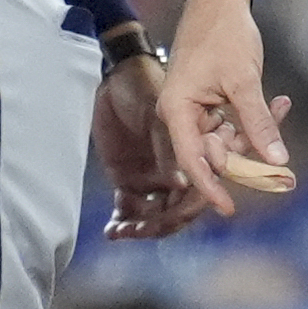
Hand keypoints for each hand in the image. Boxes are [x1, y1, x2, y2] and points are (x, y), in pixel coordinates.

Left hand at [95, 52, 206, 239]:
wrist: (115, 76)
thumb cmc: (142, 87)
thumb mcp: (155, 116)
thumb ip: (167, 150)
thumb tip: (181, 184)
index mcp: (187, 157)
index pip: (195, 192)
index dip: (189, 209)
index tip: (175, 221)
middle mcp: (173, 172)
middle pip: (175, 211)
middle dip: (161, 225)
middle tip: (141, 230)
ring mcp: (151, 178)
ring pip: (153, 215)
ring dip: (141, 228)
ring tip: (124, 231)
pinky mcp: (128, 179)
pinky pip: (128, 209)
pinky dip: (122, 223)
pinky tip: (112, 230)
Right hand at [157, 0, 290, 216]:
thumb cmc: (223, 34)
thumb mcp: (244, 81)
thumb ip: (258, 123)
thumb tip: (277, 161)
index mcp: (177, 111)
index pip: (192, 161)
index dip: (211, 188)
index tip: (230, 208)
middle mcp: (181, 114)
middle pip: (213, 153)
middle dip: (248, 155)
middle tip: (283, 162)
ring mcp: (194, 108)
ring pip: (227, 138)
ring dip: (255, 132)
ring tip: (280, 106)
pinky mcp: (208, 101)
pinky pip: (232, 122)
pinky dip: (253, 118)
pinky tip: (276, 101)